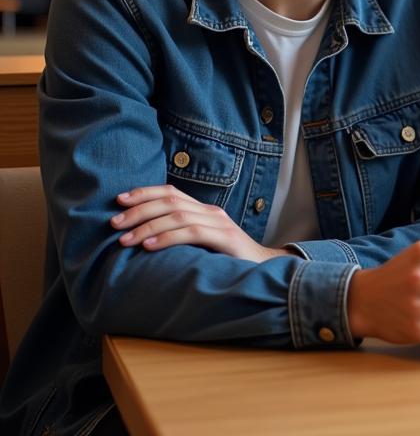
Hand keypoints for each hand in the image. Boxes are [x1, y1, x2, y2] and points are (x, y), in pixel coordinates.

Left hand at [110, 185, 288, 263]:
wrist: (264, 270)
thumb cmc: (226, 261)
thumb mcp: (201, 245)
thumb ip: (181, 236)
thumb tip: (142, 240)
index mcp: (204, 209)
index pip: (171, 192)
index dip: (144, 192)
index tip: (119, 200)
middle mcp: (211, 211)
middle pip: (170, 200)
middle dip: (138, 209)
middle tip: (113, 223)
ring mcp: (220, 223)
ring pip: (177, 215)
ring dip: (147, 226)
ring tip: (124, 239)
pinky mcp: (225, 239)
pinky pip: (192, 233)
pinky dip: (167, 238)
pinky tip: (148, 246)